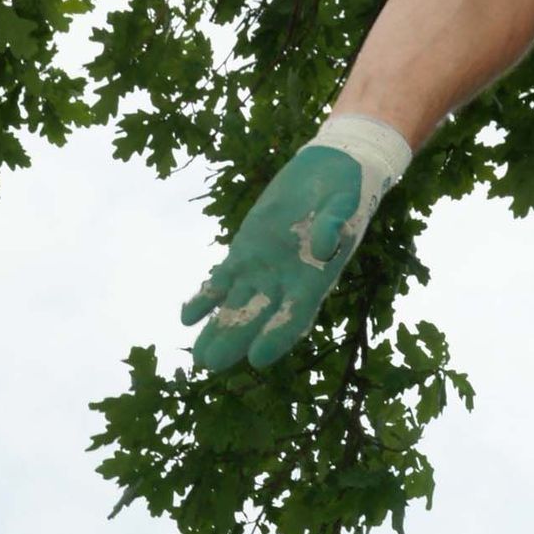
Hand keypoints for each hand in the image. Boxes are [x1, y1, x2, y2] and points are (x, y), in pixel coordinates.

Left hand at [184, 137, 381, 373]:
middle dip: (235, 339)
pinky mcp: (244, 252)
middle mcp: (287, 282)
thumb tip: (323, 246)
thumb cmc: (345, 190)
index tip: (258, 357)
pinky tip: (188, 316)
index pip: (295, 315)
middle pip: (258, 317)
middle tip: (212, 363)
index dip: (277, 336)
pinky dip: (206, 298)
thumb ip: (333, 224)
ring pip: (236, 305)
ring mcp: (262, 268)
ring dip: (217, 328)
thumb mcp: (346, 203)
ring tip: (199, 355)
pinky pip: (222, 280)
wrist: (329, 170)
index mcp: (316, 277)